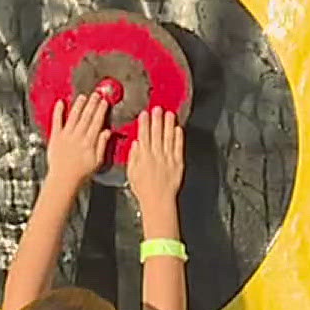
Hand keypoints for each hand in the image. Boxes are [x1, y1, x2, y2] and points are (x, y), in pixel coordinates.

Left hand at [42, 93, 111, 196]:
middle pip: (87, 116)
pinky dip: (58, 112)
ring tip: (82, 97)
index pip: (97, 122)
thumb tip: (107, 132)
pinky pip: (57, 121)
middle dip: (92, 104)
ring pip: (74, 116)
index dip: (101, 110)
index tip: (104, 102)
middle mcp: (78, 136)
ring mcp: (66, 136)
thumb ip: (102, 145)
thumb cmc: (80, 173)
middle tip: (96, 94)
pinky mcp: (55, 137)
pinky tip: (61, 103)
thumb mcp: (97, 161)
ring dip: (78, 105)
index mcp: (89, 142)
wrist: (63, 179)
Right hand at [126, 108, 184, 228]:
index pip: (143, 136)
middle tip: (158, 108)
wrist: (158, 200)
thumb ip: (134, 157)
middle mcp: (156, 155)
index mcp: (143, 157)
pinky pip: (178, 147)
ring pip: (168, 137)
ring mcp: (168, 158)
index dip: (144, 124)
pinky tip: (178, 128)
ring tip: (169, 113)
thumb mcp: (132, 173)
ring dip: (168, 124)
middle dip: (157, 120)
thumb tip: (136, 143)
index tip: (144, 114)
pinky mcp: (178, 162)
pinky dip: (178, 137)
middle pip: (156, 133)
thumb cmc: (143, 189)